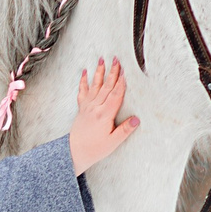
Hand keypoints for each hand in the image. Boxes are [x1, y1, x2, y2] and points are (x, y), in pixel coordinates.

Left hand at [68, 58, 138, 173]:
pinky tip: (84, 72)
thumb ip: (124, 130)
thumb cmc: (94, 149)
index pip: (115, 95)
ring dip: (99, 72)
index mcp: (104, 115)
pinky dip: (83, 81)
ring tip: (102, 59)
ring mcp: (87, 107)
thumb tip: (136, 120)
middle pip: (106, 86)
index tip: (125, 70)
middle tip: (116, 59)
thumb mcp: (113, 142)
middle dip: (112, 72)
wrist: (74, 152)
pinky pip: (82, 92)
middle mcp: (95, 108)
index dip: (121, 82)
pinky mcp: (81, 109)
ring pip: (95, 86)